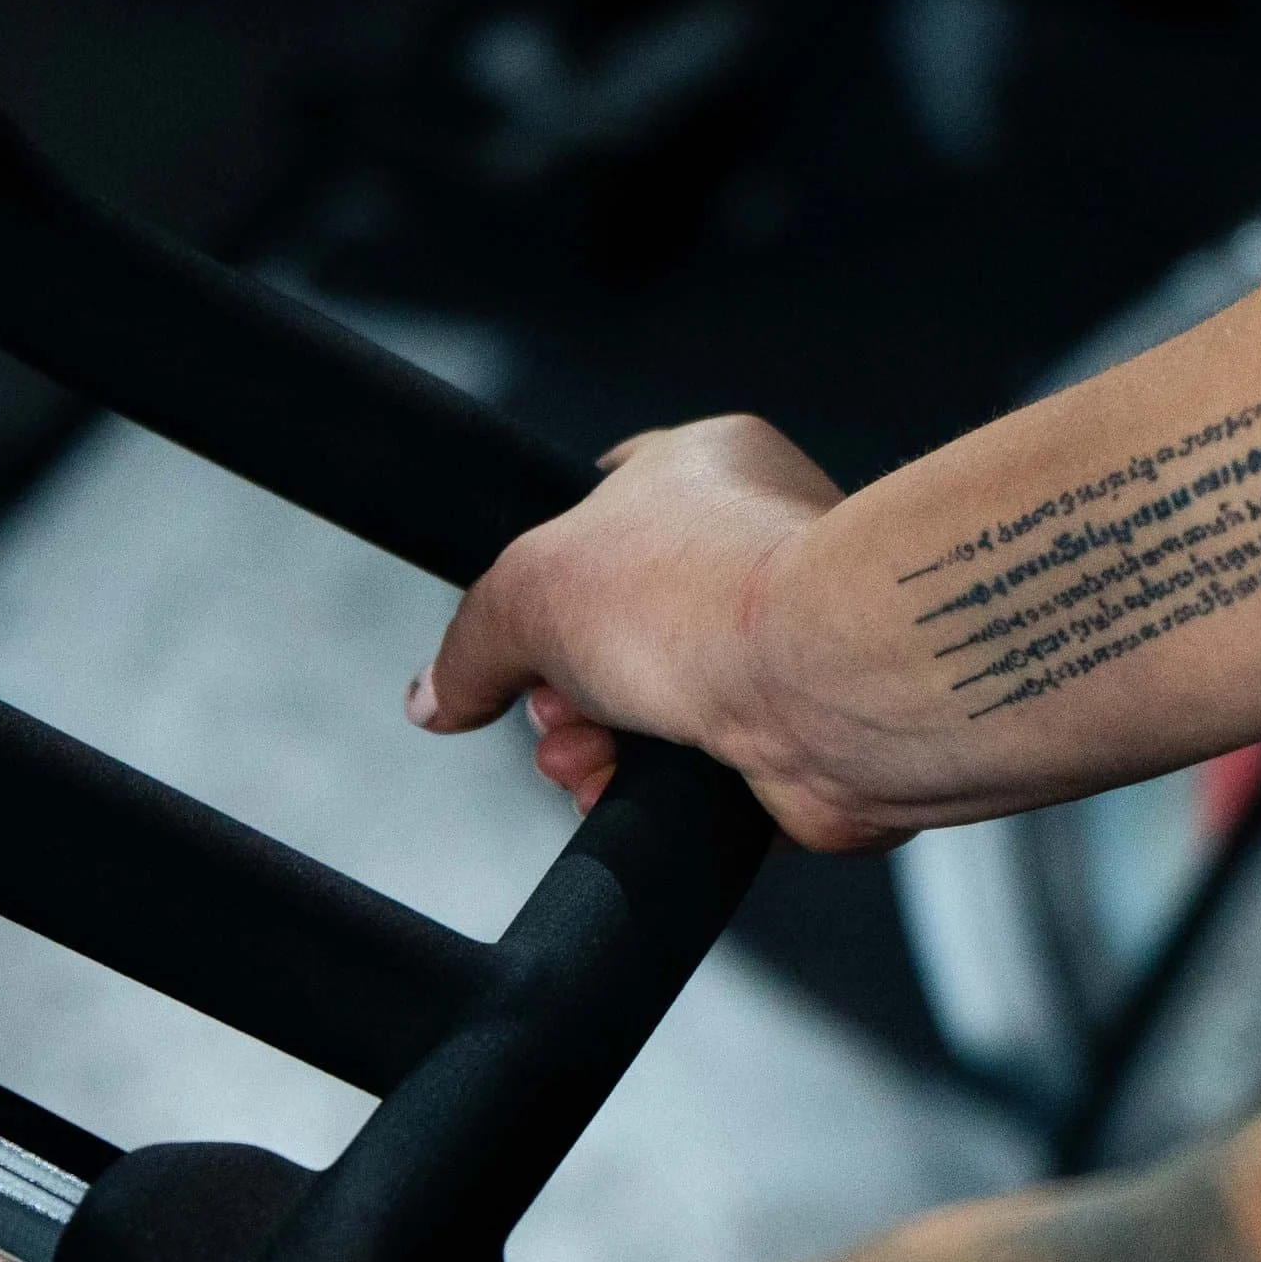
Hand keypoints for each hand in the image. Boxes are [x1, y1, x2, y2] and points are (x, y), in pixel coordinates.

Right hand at [404, 416, 864, 845]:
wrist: (823, 689)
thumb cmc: (710, 598)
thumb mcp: (529, 594)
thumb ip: (472, 643)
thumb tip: (437, 694)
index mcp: (704, 468)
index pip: (602, 507)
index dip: (544, 576)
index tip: (518, 630)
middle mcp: (756, 547)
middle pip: (618, 627)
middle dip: (565, 690)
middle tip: (555, 711)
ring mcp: (787, 641)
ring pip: (661, 708)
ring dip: (603, 750)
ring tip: (589, 763)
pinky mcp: (810, 728)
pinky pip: (712, 769)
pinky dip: (665, 792)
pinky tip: (637, 793)